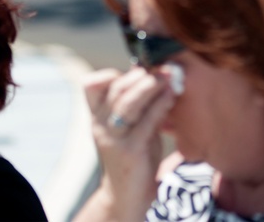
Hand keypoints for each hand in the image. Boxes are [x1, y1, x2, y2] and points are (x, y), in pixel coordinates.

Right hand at [81, 67, 175, 219]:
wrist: (128, 197)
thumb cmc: (133, 158)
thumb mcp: (130, 128)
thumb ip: (138, 108)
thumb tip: (156, 79)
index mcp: (96, 117)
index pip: (92, 85)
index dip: (113, 74)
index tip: (137, 70)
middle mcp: (99, 125)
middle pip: (113, 89)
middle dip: (138, 75)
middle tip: (160, 67)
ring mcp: (112, 138)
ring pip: (127, 103)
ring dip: (148, 86)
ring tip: (166, 75)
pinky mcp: (129, 151)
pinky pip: (145, 122)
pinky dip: (159, 105)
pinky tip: (171, 95)